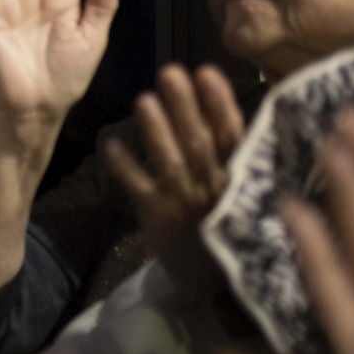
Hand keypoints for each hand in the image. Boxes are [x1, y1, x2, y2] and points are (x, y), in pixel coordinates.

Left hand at [106, 64, 244, 257]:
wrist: (214, 281)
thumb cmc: (228, 220)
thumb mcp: (244, 189)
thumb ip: (236, 152)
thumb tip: (223, 102)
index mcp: (240, 178)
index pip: (232, 136)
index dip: (219, 104)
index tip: (205, 72)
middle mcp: (214, 188)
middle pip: (199, 142)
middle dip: (184, 107)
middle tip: (169, 71)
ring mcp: (186, 203)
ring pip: (170, 163)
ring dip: (156, 131)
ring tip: (143, 99)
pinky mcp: (158, 217)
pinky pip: (138, 188)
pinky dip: (125, 167)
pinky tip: (110, 145)